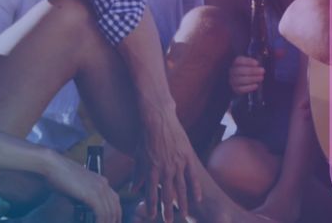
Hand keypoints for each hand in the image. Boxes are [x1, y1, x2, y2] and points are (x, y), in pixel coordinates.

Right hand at [44, 151, 120, 222]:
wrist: (53, 166)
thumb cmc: (61, 176)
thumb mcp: (78, 187)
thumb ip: (85, 196)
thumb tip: (85, 208)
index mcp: (102, 182)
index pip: (115, 201)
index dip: (115, 213)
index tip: (112, 222)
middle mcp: (104, 184)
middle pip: (116, 207)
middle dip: (114, 220)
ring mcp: (99, 188)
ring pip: (110, 211)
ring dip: (107, 222)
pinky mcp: (92, 194)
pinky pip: (101, 212)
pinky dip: (101, 221)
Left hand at [134, 102, 202, 221]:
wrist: (158, 119)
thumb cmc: (145, 137)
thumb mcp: (138, 157)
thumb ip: (137, 174)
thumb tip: (134, 190)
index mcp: (151, 170)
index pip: (151, 193)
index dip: (152, 206)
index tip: (153, 217)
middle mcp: (165, 169)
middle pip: (167, 195)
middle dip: (168, 210)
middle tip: (169, 222)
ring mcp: (178, 163)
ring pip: (181, 188)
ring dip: (182, 203)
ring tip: (183, 215)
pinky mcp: (188, 156)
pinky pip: (193, 175)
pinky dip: (195, 188)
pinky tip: (197, 198)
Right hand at [229, 55, 265, 94]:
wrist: (247, 82)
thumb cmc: (253, 69)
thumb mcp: (258, 63)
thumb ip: (266, 57)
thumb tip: (278, 53)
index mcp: (237, 63)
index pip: (239, 60)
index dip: (247, 61)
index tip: (257, 63)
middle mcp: (233, 71)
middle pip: (240, 70)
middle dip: (252, 71)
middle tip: (263, 71)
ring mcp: (233, 81)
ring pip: (240, 80)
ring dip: (252, 79)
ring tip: (261, 78)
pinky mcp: (236, 89)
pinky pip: (241, 89)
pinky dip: (249, 87)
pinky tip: (256, 85)